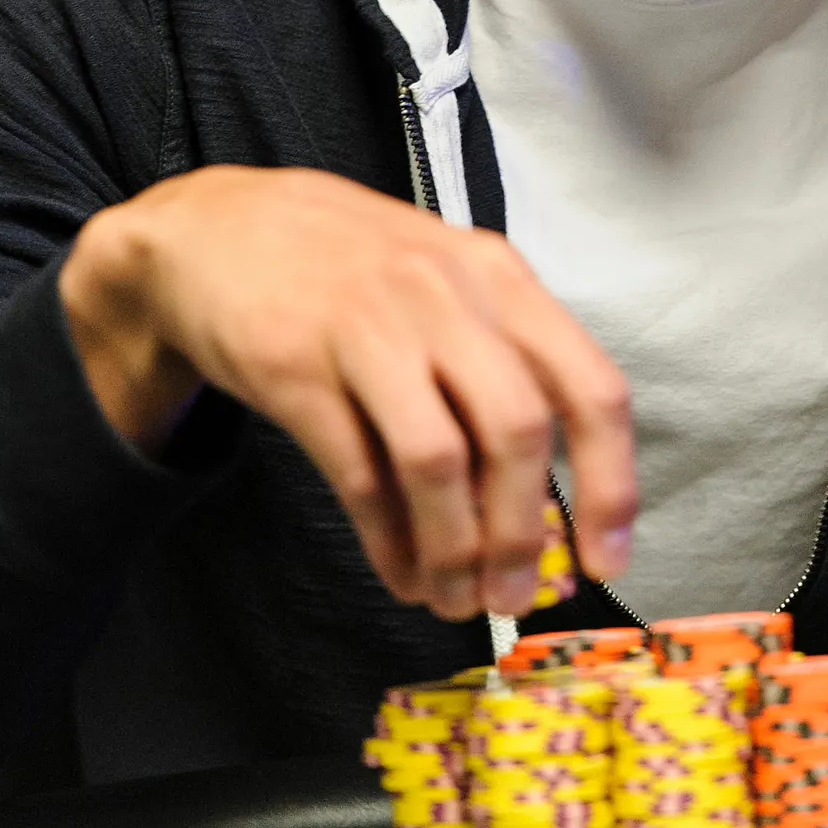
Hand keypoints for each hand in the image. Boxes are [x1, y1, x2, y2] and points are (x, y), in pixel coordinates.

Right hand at [59, 165, 635, 620]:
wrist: (218, 228)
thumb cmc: (350, 266)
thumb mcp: (446, 284)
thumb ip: (501, 368)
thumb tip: (550, 501)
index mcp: (499, 276)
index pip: (589, 386)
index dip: (609, 484)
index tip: (606, 558)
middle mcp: (443, 294)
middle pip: (515, 431)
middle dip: (523, 533)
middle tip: (515, 595)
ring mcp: (367, 327)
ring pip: (437, 461)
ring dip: (454, 550)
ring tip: (454, 599)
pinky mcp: (296, 367)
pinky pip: (359, 474)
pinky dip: (389, 541)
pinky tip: (400, 572)